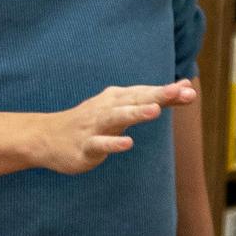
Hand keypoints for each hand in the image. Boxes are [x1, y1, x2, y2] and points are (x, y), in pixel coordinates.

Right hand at [33, 81, 194, 174]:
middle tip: (181, 92)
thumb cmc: (90, 122)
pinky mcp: (83, 146)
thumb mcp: (120, 109)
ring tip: (155, 111)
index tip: (189, 90)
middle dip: (158, 96)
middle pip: (135, 100)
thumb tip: (186, 89)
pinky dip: (112, 144)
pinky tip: (128, 143)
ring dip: (135, 113)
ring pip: (116, 118)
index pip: (145, 93)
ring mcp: (94, 127)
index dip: (168, 92)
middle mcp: (106, 108)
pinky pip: (99, 144)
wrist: (45, 137)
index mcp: (116, 99)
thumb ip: (151, 101)